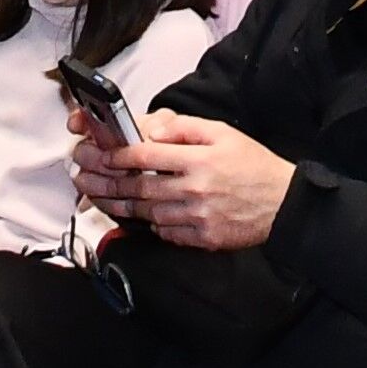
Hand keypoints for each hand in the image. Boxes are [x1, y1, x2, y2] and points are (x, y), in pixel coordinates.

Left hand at [74, 111, 295, 249]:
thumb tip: (150, 130)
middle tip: (83, 180)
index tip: (99, 155)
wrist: (283, 203)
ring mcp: (198, 217)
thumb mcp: (221, 132)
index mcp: (198, 159)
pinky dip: (152, 225)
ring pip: (149, 213)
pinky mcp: (204, 238)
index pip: (147, 155)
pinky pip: (168, 233)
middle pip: (140, 188)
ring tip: (99, 200)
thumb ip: (183, 128)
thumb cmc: (251, 164)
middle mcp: (195, 189)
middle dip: (107, 184)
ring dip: (121, 207)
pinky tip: (139, 217)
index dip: (118, 156)